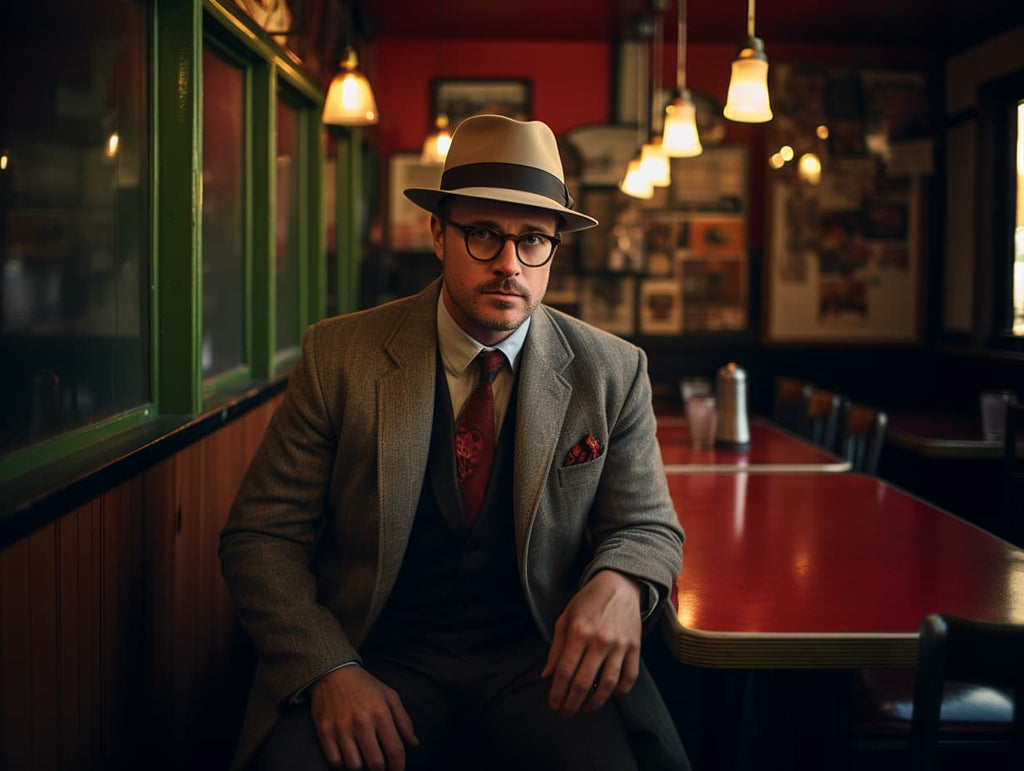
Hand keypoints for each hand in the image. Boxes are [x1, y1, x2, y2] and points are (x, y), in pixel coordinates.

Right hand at [310, 665, 418, 769]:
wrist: (333, 672)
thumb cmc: (365, 686)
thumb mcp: (390, 696)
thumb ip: (404, 721)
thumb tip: (414, 743)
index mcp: (380, 712)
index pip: (395, 750)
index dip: (399, 767)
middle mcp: (361, 722)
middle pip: (375, 763)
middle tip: (382, 769)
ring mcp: (341, 728)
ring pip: (354, 766)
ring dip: (362, 769)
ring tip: (365, 761)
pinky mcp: (325, 731)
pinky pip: (335, 761)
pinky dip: (343, 765)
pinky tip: (349, 758)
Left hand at [541, 569, 641, 716]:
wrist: (619, 584)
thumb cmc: (588, 601)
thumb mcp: (566, 618)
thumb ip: (556, 648)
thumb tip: (546, 676)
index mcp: (579, 631)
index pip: (565, 671)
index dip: (557, 692)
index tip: (553, 704)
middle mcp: (600, 640)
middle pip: (584, 682)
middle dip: (572, 703)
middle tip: (566, 713)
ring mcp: (620, 644)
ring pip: (608, 684)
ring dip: (595, 702)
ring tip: (585, 709)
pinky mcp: (635, 647)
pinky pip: (630, 677)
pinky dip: (620, 691)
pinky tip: (610, 695)